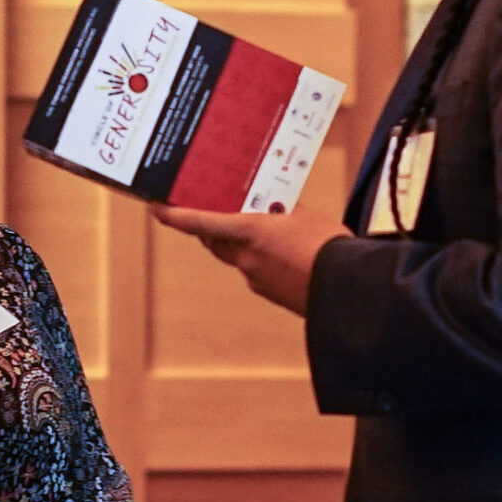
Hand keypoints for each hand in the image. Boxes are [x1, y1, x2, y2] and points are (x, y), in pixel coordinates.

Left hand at [150, 205, 350, 315]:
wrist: (347, 292)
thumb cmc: (328, 248)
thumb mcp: (306, 216)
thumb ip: (284, 211)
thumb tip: (276, 213)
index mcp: (249, 233)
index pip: (201, 223)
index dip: (175, 216)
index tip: (155, 209)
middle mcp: (245, 258)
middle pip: (214, 241)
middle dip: (209, 227)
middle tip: (209, 210)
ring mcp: (256, 278)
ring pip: (237, 256)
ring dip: (242, 242)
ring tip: (264, 226)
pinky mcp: (270, 293)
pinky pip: (257, 270)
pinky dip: (262, 258)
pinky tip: (284, 251)